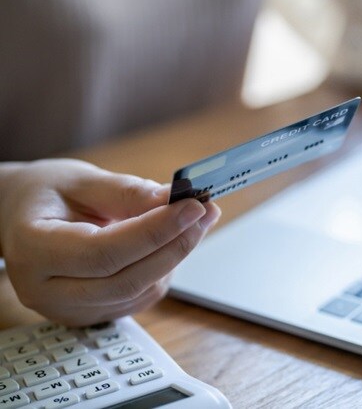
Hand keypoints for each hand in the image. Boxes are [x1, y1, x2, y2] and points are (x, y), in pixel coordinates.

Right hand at [0, 159, 219, 325]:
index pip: (103, 252)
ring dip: (175, 255)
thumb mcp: (80, 180)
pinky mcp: (93, 315)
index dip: (154, 231)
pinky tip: (170, 240)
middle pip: (126, 280)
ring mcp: (69, 310)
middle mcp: (46, 291)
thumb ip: (127, 192)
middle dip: (175, 244)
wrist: (22, 220)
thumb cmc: (46, 195)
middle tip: (206, 211)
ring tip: (192, 219)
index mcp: (33, 251)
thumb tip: (173, 200)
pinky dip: (164, 268)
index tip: (192, 207)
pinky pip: (141, 297)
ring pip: (139, 291)